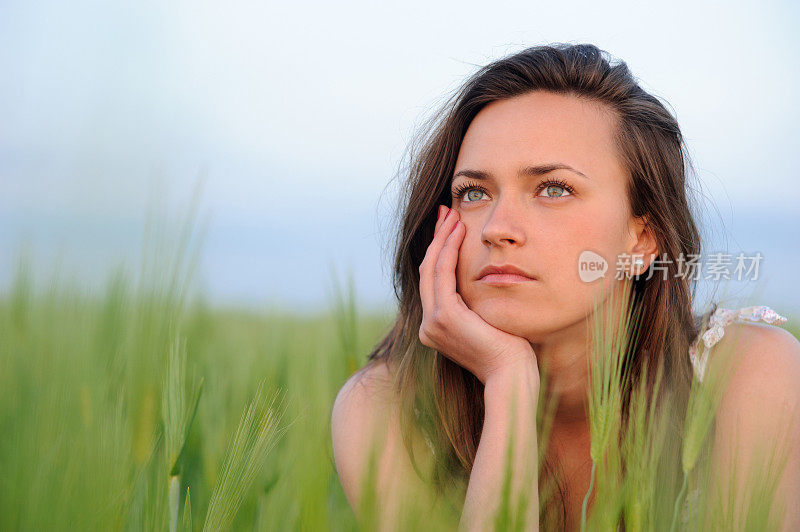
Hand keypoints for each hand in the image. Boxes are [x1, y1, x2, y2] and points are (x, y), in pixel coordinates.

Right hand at [418, 205, 537, 384]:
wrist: (513, 377)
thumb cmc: (512, 354)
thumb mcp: (490, 322)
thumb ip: (480, 305)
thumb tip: (490, 281)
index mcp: (436, 328)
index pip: (434, 281)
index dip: (439, 251)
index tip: (449, 227)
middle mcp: (429, 326)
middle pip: (428, 270)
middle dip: (437, 238)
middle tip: (447, 212)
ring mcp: (433, 322)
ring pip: (432, 268)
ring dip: (442, 238)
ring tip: (453, 215)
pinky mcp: (445, 317)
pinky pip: (443, 274)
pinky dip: (449, 250)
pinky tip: (459, 232)